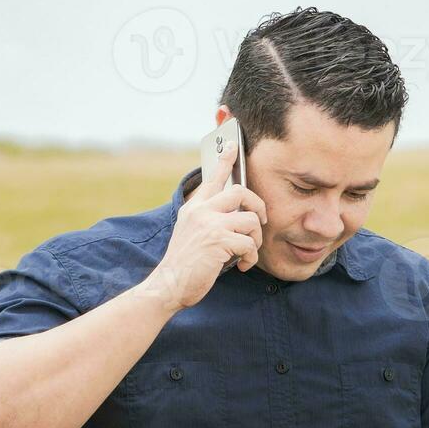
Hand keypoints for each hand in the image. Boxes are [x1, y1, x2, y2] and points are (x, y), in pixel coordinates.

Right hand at [139, 142, 267, 311]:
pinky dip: (251, 257)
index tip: (233, 143)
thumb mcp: (191, 233)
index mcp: (194, 208)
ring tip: (247, 252)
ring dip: (255, 239)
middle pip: (240, 192)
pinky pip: (249, 243)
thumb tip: (236, 216)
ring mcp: (209, 224)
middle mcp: (201, 211)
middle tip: (260, 220)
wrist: (168, 284)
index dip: (225, 159)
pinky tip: (243, 266)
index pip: (212, 178)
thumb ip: (208, 220)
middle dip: (257, 206)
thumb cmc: (184, 264)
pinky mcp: (219, 241)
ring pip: (250, 219)